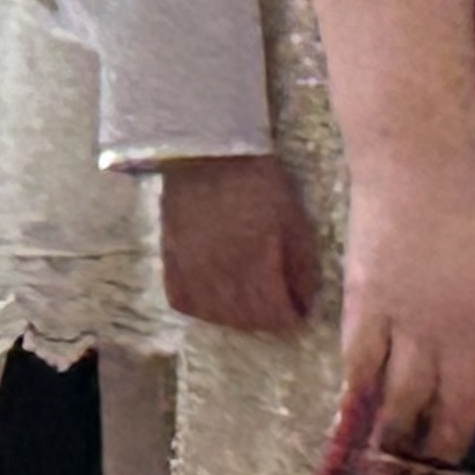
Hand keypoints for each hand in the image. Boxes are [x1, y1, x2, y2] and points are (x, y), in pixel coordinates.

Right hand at [159, 155, 322, 334]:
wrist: (209, 154)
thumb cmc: (259, 185)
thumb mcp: (293, 222)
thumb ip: (301, 266)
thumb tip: (303, 299)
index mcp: (259, 268)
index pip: (276, 315)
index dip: (288, 315)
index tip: (294, 310)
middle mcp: (224, 278)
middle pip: (245, 320)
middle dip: (262, 317)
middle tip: (270, 307)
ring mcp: (193, 270)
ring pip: (213, 313)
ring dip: (232, 314)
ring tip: (242, 303)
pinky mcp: (171, 259)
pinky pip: (183, 297)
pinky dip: (199, 302)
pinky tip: (210, 294)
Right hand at [337, 149, 474, 469]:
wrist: (417, 161)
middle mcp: (457, 331)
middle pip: (457, 406)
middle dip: (452, 444)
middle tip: (442, 461)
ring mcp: (407, 319)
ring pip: (407, 395)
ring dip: (404, 429)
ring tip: (397, 447)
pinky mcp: (365, 301)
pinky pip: (361, 358)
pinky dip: (358, 386)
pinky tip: (355, 404)